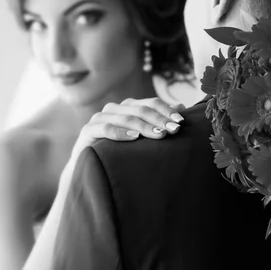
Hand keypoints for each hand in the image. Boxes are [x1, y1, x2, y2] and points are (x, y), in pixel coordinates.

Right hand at [71, 97, 185, 158]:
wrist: (89, 168)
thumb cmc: (118, 151)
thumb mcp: (140, 136)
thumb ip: (157, 121)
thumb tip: (182, 106)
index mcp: (127, 107)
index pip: (150, 103)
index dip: (166, 110)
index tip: (181, 122)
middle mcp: (114, 109)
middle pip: (140, 109)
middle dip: (159, 119)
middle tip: (174, 130)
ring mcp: (99, 118)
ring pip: (125, 118)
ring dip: (144, 126)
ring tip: (160, 134)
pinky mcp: (88, 131)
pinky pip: (105, 128)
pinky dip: (120, 132)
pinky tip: (134, 138)